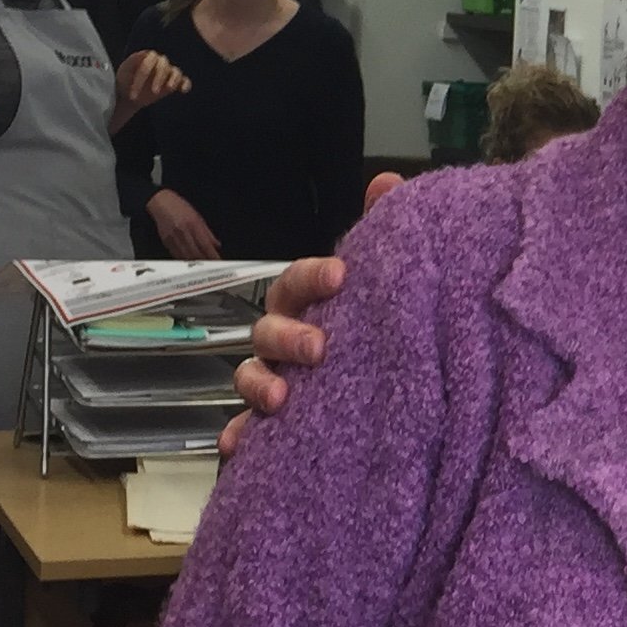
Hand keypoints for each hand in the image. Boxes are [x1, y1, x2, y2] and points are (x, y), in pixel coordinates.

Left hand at [116, 49, 190, 125]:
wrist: (128, 94)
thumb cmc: (124, 81)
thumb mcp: (123, 71)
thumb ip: (132, 62)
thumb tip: (144, 55)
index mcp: (147, 56)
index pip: (150, 60)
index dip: (143, 74)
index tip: (135, 91)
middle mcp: (159, 62)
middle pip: (164, 65)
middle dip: (159, 78)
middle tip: (153, 92)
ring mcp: (168, 72)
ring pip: (176, 72)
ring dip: (173, 80)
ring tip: (169, 89)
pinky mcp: (174, 83)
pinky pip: (184, 80)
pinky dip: (185, 84)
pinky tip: (183, 90)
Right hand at [151, 189, 223, 262]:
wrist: (161, 202)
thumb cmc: (179, 207)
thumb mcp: (197, 216)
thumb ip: (207, 232)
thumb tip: (216, 244)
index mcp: (193, 224)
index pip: (205, 245)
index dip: (213, 255)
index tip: (218, 260)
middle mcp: (183, 232)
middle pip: (196, 253)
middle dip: (205, 261)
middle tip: (211, 264)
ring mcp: (173, 238)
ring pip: (186, 256)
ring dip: (195, 262)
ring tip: (202, 264)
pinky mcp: (166, 242)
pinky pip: (176, 254)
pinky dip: (184, 259)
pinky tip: (190, 260)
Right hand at [212, 177, 404, 455]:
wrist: (388, 391)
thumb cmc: (369, 321)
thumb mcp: (382, 279)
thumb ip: (382, 231)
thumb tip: (386, 182)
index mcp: (308, 303)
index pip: (297, 280)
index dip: (312, 275)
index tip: (340, 276)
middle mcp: (284, 339)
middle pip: (268, 330)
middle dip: (288, 336)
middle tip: (320, 347)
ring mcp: (274, 379)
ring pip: (251, 375)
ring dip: (259, 383)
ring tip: (281, 397)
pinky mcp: (274, 424)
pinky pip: (247, 430)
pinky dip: (239, 436)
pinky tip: (238, 444)